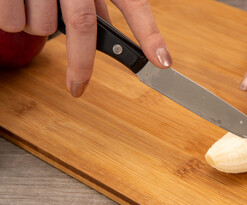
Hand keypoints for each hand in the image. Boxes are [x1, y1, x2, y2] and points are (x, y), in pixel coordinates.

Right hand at [0, 0, 171, 96]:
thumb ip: (97, 3)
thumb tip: (107, 29)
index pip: (134, 5)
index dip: (150, 35)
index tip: (162, 62)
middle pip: (83, 26)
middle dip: (81, 63)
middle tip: (78, 85)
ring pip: (44, 28)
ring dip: (39, 28)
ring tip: (35, 6)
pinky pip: (14, 22)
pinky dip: (15, 22)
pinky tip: (20, 5)